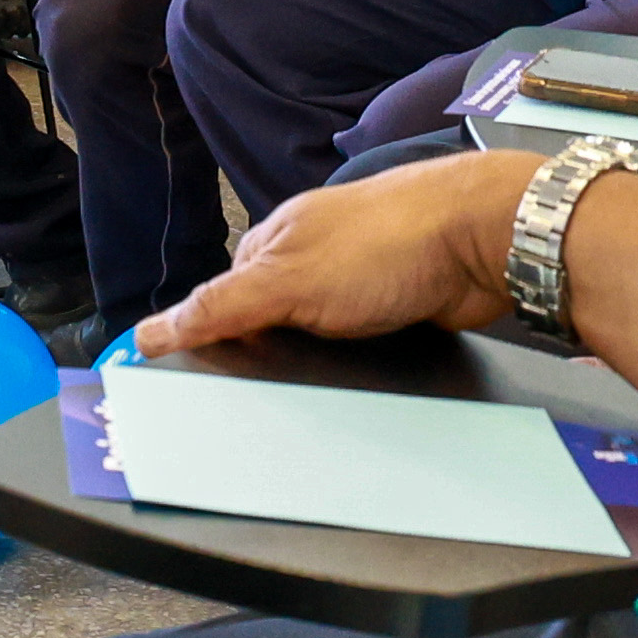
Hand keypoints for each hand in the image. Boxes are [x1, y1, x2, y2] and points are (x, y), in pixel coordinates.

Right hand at [138, 148, 536, 360]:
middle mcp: (314, 258)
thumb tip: (150, 330)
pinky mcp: (398, 306)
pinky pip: (362, 348)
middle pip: (267, 320)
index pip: (220, 299)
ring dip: (315, 364)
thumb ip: (221, 307)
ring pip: (316, 338)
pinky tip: (358, 382)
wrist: (487, 239)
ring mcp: (359, 281)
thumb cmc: (389, 241)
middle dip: (264, 356)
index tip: (195, 382)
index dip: (207, 339)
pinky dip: (357, 366)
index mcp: (275, 241)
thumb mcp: (286, 281)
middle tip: (260, 399)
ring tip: (312, 395)